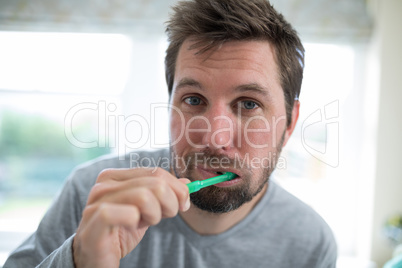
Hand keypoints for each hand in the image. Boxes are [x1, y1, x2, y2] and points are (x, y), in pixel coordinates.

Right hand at [72, 168, 189, 267]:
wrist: (96, 260)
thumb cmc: (120, 232)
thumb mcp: (147, 210)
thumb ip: (164, 194)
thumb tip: (187, 182)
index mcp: (115, 177)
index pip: (156, 172)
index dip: (177, 188)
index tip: (183, 204)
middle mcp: (104, 185)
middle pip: (155, 183)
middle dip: (169, 203)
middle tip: (162, 217)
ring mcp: (96, 203)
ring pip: (144, 196)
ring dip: (154, 214)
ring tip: (144, 223)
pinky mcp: (94, 222)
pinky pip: (127, 213)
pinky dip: (137, 220)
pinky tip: (132, 226)